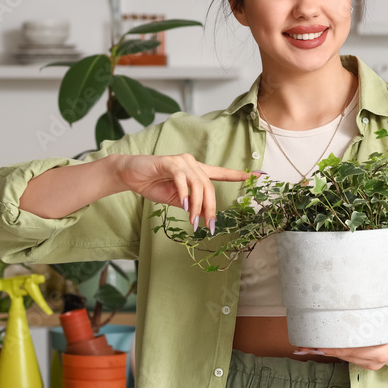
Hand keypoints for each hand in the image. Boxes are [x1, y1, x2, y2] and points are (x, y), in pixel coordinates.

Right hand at [114, 154, 254, 232]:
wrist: (130, 174)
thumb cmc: (153, 184)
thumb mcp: (175, 199)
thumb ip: (190, 204)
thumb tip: (202, 216)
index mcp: (196, 171)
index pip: (221, 172)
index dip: (239, 175)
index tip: (258, 176)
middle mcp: (192, 163)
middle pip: (210, 186)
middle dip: (211, 208)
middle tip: (210, 226)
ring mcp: (181, 162)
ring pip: (198, 184)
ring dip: (197, 206)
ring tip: (193, 221)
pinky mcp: (169, 162)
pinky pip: (182, 179)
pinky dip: (185, 193)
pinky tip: (184, 205)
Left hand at [293, 281, 387, 369]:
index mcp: (381, 351)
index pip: (353, 349)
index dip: (335, 347)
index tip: (318, 342)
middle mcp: (373, 361)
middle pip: (343, 354)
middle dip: (323, 349)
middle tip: (302, 344)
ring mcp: (368, 363)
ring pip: (342, 357)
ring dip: (324, 352)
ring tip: (303, 346)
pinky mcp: (365, 362)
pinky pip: (346, 357)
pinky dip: (332, 353)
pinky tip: (315, 349)